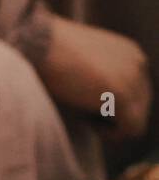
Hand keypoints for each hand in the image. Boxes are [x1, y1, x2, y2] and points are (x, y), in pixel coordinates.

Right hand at [37, 15, 151, 139]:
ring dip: (112, 126)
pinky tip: (87, 124)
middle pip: (142, 107)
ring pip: (138, 120)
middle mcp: (138, 63)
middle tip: (85, 118)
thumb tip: (97, 106)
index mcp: (130, 53)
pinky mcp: (122, 94)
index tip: (85, 108)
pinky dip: (110, 134)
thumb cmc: (47, 55)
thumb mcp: (81, 64)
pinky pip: (130, 128)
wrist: (38, 45)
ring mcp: (133, 78)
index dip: (113, 107)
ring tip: (85, 120)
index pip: (138, 91)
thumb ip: (98, 79)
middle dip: (115, 118)